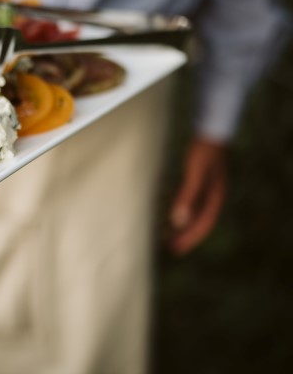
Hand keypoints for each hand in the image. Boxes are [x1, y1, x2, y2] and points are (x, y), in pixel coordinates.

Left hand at [168, 137, 227, 255]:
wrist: (211, 131)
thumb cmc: (204, 151)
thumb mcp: (195, 174)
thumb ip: (187, 196)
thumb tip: (178, 221)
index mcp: (215, 197)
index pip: (203, 225)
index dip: (190, 239)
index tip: (176, 250)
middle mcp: (213, 196)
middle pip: (199, 222)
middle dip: (185, 237)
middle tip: (169, 249)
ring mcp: (207, 190)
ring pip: (194, 214)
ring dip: (182, 227)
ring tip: (166, 237)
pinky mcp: (199, 183)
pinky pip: (190, 204)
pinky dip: (180, 213)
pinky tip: (168, 216)